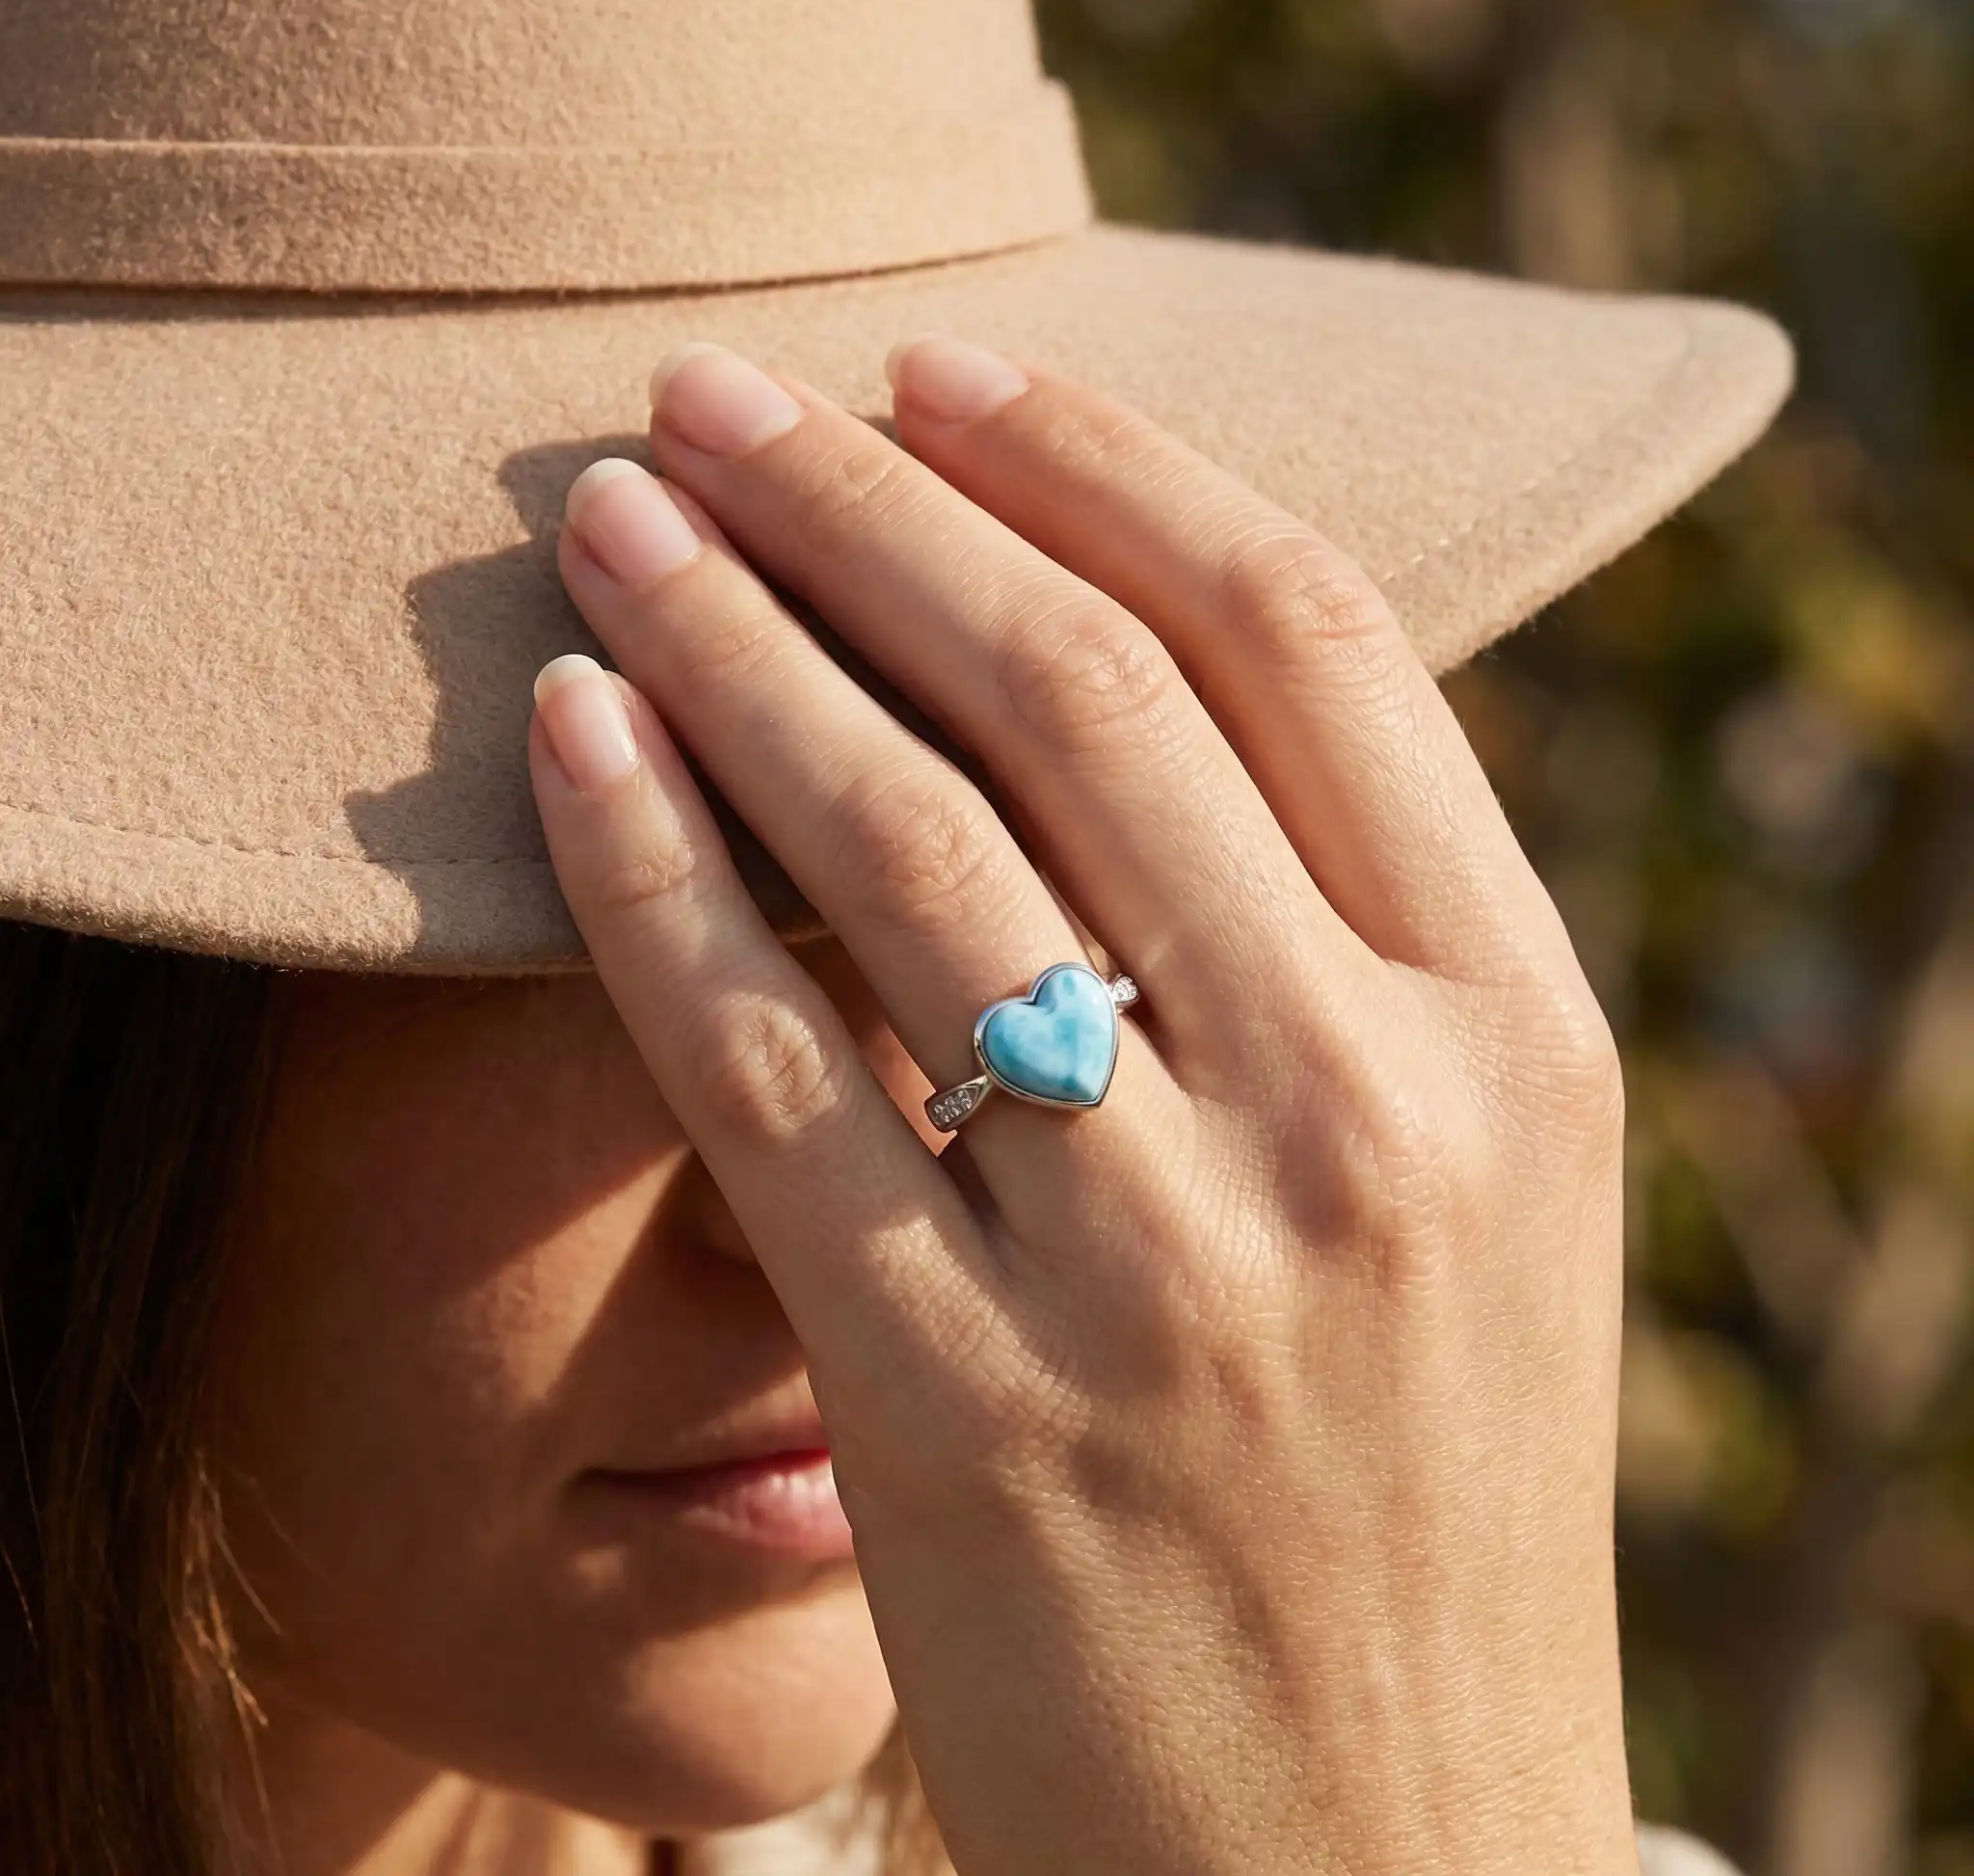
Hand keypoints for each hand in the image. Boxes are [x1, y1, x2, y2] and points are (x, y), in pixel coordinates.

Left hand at [528, 337, 1637, 1875]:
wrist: (1381, 1869)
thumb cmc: (1414, 1499)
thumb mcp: (1472, 1194)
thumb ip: (1347, 942)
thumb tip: (1132, 659)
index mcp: (1516, 1041)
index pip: (1308, 640)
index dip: (1109, 463)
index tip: (950, 368)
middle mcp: (1365, 1125)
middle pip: (1088, 695)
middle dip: (877, 502)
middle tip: (718, 392)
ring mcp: (1169, 1273)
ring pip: (913, 846)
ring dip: (739, 640)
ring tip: (615, 516)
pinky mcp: (964, 1411)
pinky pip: (765, 1068)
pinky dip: (648, 872)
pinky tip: (568, 732)